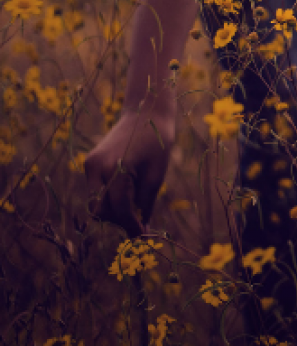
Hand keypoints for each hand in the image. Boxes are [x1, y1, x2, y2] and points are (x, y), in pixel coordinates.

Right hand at [84, 103, 176, 237]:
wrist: (146, 110)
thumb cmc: (158, 141)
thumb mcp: (157, 174)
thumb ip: (146, 203)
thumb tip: (141, 230)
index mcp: (116, 168)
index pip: (118, 208)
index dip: (130, 224)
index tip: (141, 234)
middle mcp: (96, 167)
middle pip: (100, 210)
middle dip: (118, 219)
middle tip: (138, 219)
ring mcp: (90, 165)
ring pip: (95, 202)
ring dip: (113, 209)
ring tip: (135, 199)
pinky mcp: (89, 163)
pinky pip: (96, 190)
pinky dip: (109, 196)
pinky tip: (127, 188)